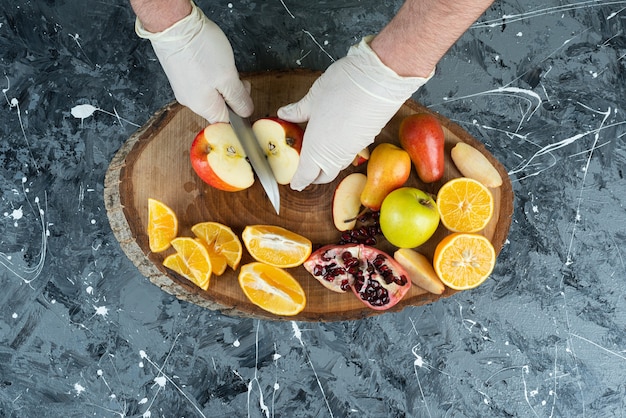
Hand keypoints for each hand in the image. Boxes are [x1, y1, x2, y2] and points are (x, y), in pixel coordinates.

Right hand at [135, 1, 251, 122]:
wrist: (172, 26)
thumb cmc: (199, 49)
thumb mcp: (228, 77)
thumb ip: (238, 98)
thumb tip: (246, 113)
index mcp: (204, 107)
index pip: (227, 121)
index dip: (240, 108)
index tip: (244, 92)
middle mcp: (191, 102)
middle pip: (219, 106)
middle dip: (232, 92)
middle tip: (236, 75)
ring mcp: (183, 88)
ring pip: (210, 92)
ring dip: (221, 81)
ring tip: (222, 64)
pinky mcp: (180, 75)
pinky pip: (200, 81)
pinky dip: (210, 73)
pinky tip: (211, 60)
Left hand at [278, 36, 432, 190]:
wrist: (378, 81)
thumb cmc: (342, 88)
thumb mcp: (313, 98)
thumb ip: (298, 111)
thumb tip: (284, 113)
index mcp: (317, 148)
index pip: (306, 174)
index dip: (299, 180)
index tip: (294, 184)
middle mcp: (335, 155)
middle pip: (324, 175)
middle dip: (314, 177)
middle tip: (306, 172)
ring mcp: (353, 149)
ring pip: (338, 165)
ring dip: (328, 165)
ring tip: (319, 155)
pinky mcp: (367, 140)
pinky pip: (350, 154)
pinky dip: (341, 153)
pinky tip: (337, 140)